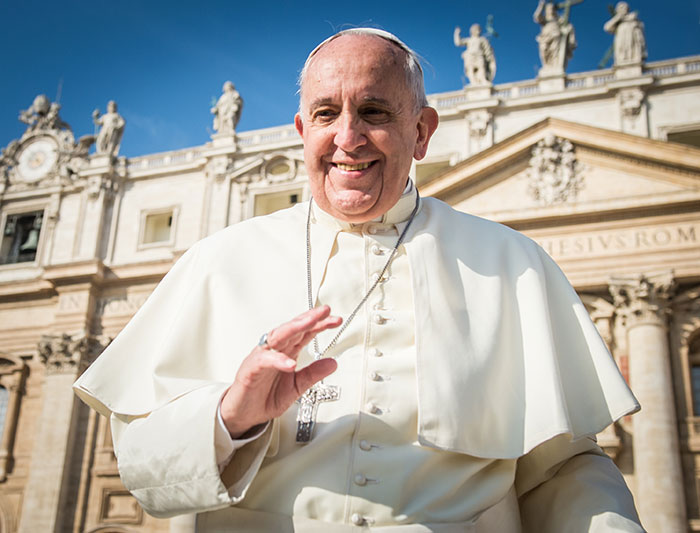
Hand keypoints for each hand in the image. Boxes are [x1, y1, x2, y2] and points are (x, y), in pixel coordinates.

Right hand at [220, 305, 341, 437]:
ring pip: (278, 336)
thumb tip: (333, 363)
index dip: (320, 325)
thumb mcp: (297, 386)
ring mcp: (262, 357)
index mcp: (287, 351)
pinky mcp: (251, 369)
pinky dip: (277, 360)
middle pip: (293, 328)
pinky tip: (290, 362)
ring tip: (309, 323)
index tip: (336, 320)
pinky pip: (264, 360)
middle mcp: (275, 350)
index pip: (305, 333)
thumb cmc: (266, 396)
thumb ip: (313, 374)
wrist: (245, 414)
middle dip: (309, 318)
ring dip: (294, 328)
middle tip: (325, 312)